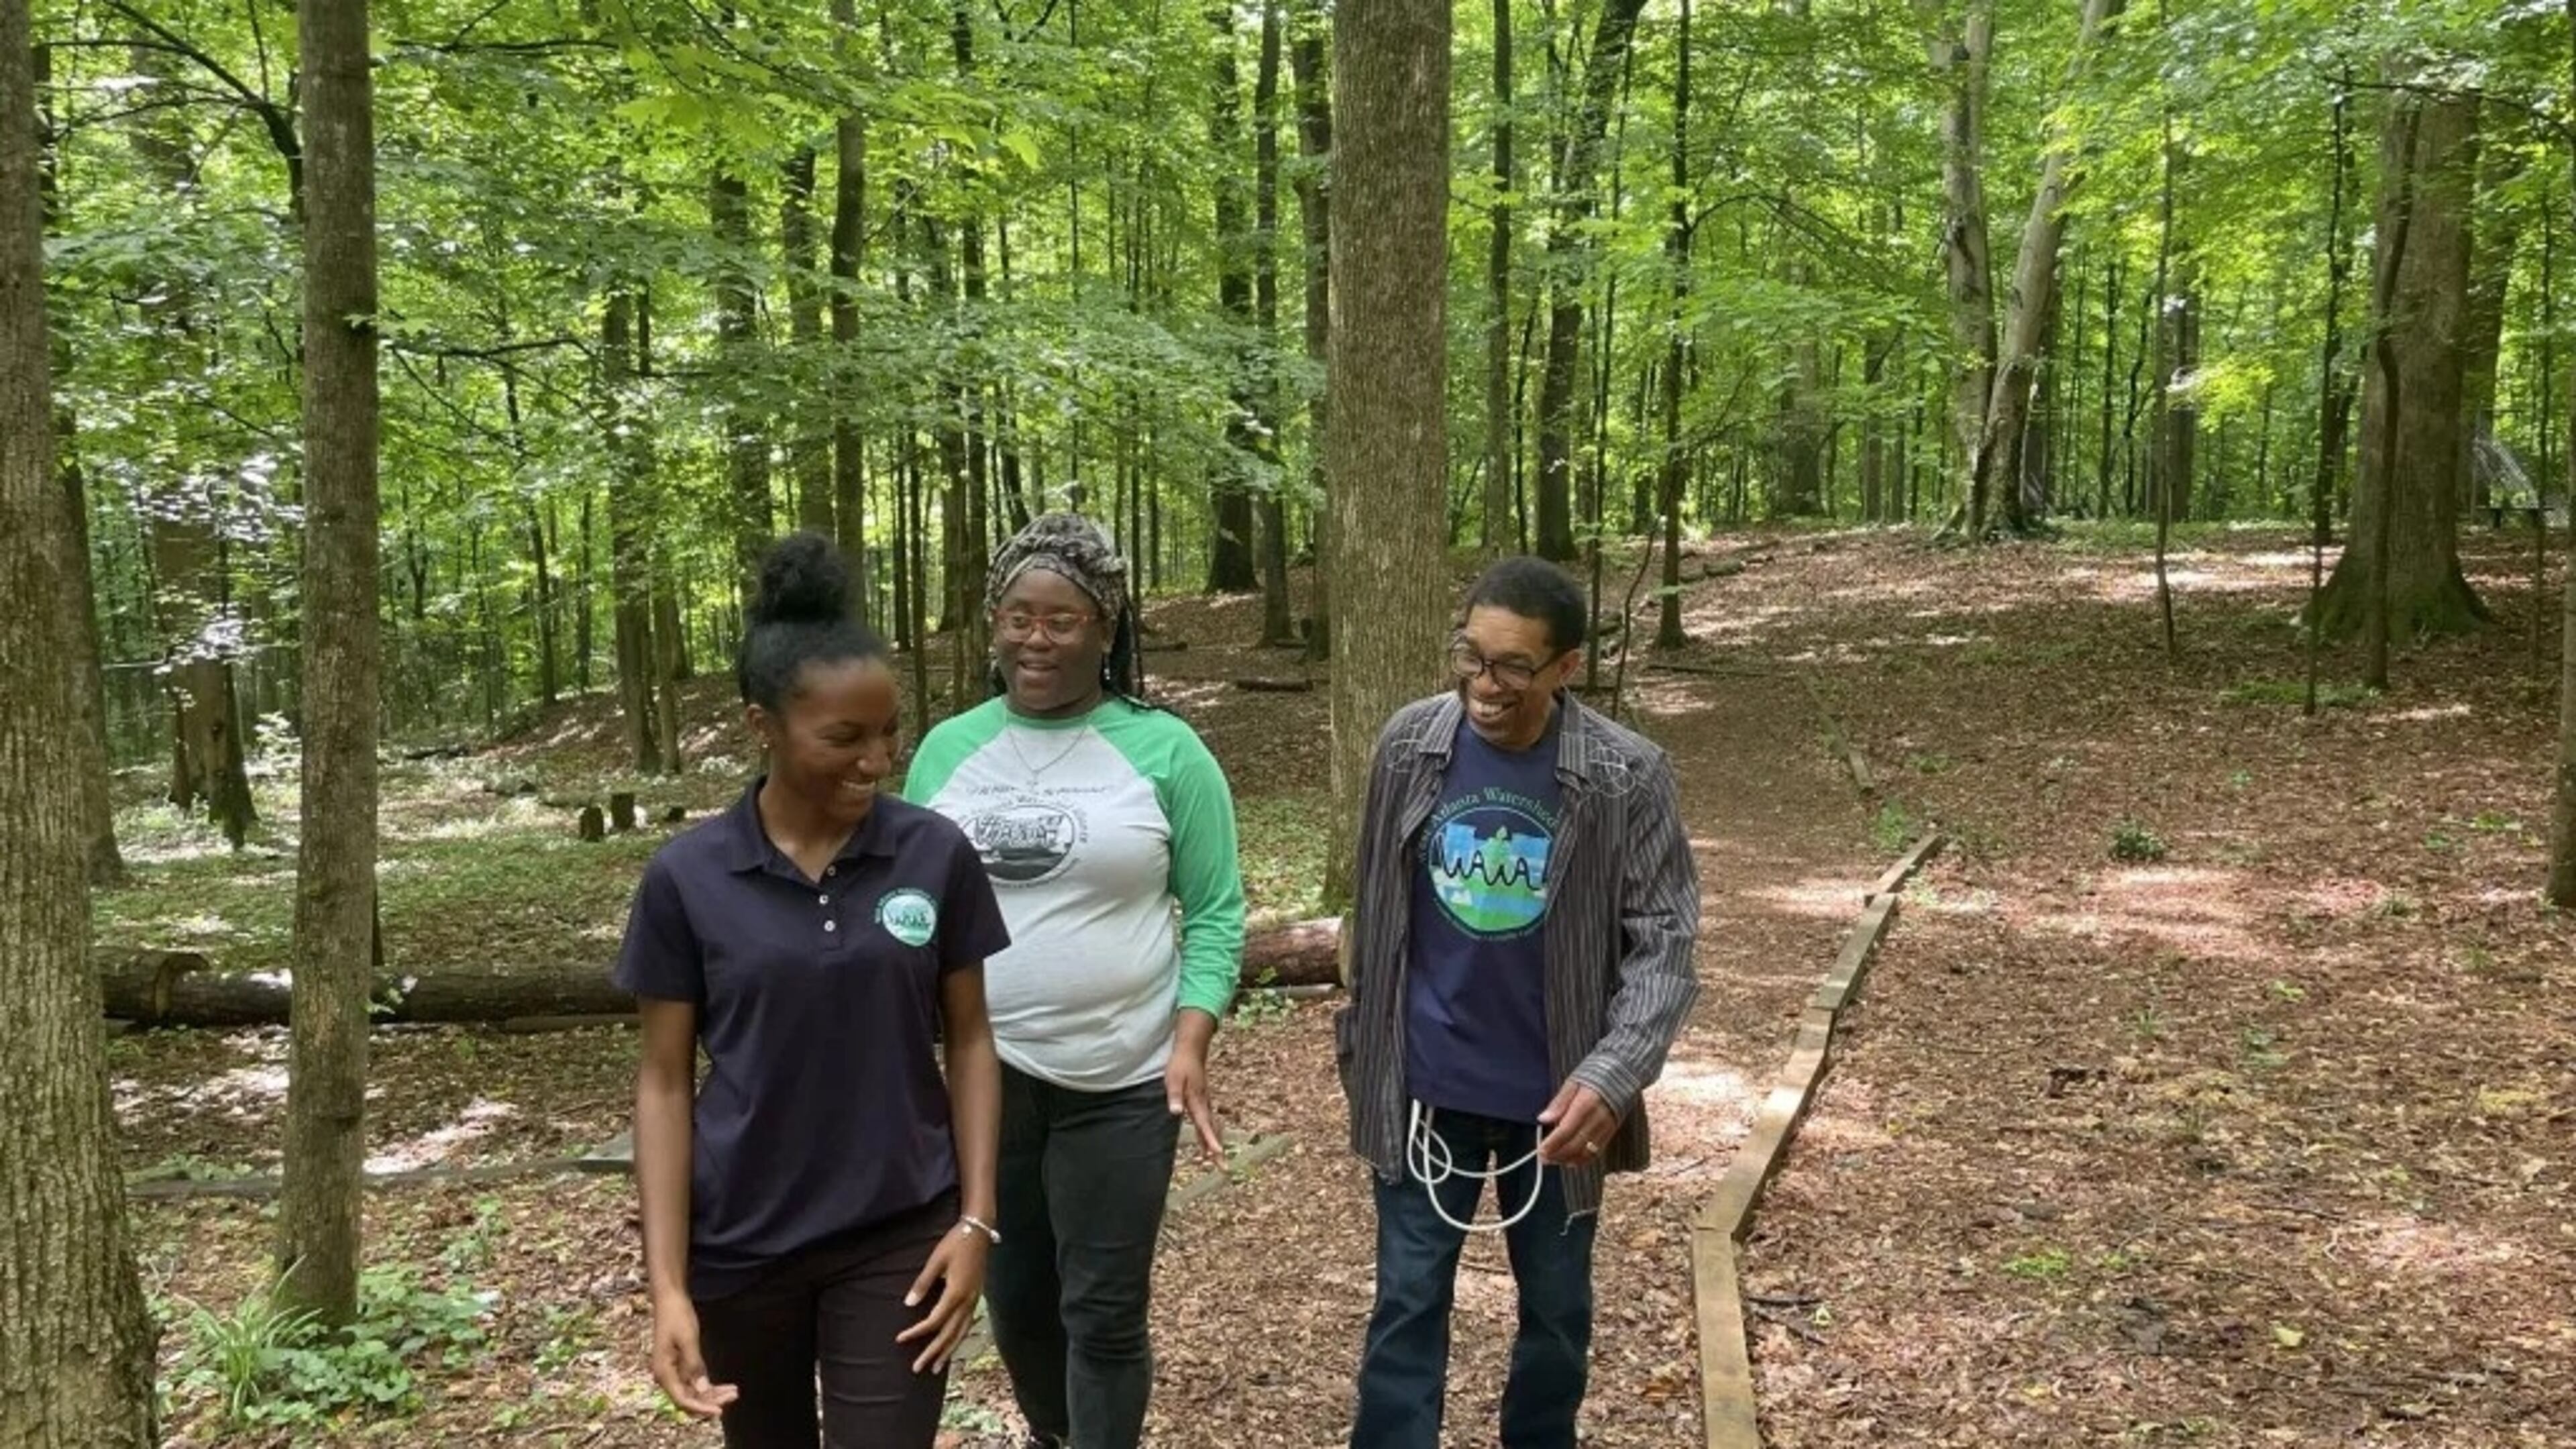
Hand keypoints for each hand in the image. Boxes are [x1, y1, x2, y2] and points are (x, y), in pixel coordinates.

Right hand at [648, 1292, 738, 1417]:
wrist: (670, 1299)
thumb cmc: (677, 1317)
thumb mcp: (688, 1340)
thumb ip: (694, 1366)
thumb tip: (702, 1390)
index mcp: (664, 1372)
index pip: (683, 1400)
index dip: (701, 1407)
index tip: (719, 1411)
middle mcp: (667, 1376)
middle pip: (689, 1398)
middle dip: (711, 1401)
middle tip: (734, 1395)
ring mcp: (673, 1371)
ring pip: (693, 1391)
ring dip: (712, 1394)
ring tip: (734, 1391)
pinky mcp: (680, 1365)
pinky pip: (694, 1382)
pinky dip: (709, 1385)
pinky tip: (725, 1386)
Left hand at [895, 1227, 988, 1373]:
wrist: (980, 1231)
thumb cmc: (956, 1243)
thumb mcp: (936, 1260)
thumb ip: (923, 1283)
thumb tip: (909, 1304)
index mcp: (956, 1293)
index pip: (934, 1321)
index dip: (917, 1332)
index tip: (900, 1339)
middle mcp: (967, 1302)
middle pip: (949, 1334)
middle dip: (933, 1353)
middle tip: (917, 1368)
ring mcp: (974, 1301)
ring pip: (961, 1333)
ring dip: (948, 1352)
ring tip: (936, 1368)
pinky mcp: (976, 1298)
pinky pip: (967, 1325)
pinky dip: (958, 1339)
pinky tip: (952, 1345)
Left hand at [1165, 1042, 1222, 1161]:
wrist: (1191, 1050)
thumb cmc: (1180, 1065)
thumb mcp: (1173, 1079)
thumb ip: (1175, 1096)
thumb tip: (1176, 1112)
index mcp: (1197, 1101)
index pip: (1204, 1124)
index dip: (1210, 1140)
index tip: (1216, 1154)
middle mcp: (1204, 1104)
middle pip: (1212, 1131)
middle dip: (1217, 1150)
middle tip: (1224, 1168)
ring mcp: (1206, 1103)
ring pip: (1212, 1127)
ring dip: (1215, 1145)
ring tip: (1218, 1162)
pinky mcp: (1203, 1102)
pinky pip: (1208, 1122)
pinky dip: (1210, 1135)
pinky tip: (1207, 1144)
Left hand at [1536, 1081, 1619, 1167]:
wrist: (1623, 1075)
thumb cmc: (1593, 1077)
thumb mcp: (1572, 1083)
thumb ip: (1559, 1103)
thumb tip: (1543, 1119)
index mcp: (1586, 1104)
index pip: (1566, 1130)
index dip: (1552, 1144)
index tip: (1540, 1150)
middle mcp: (1597, 1119)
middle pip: (1575, 1145)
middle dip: (1557, 1155)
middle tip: (1543, 1158)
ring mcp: (1606, 1128)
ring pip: (1586, 1153)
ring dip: (1568, 1160)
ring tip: (1553, 1159)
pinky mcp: (1611, 1133)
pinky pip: (1596, 1153)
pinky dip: (1581, 1160)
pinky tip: (1570, 1160)